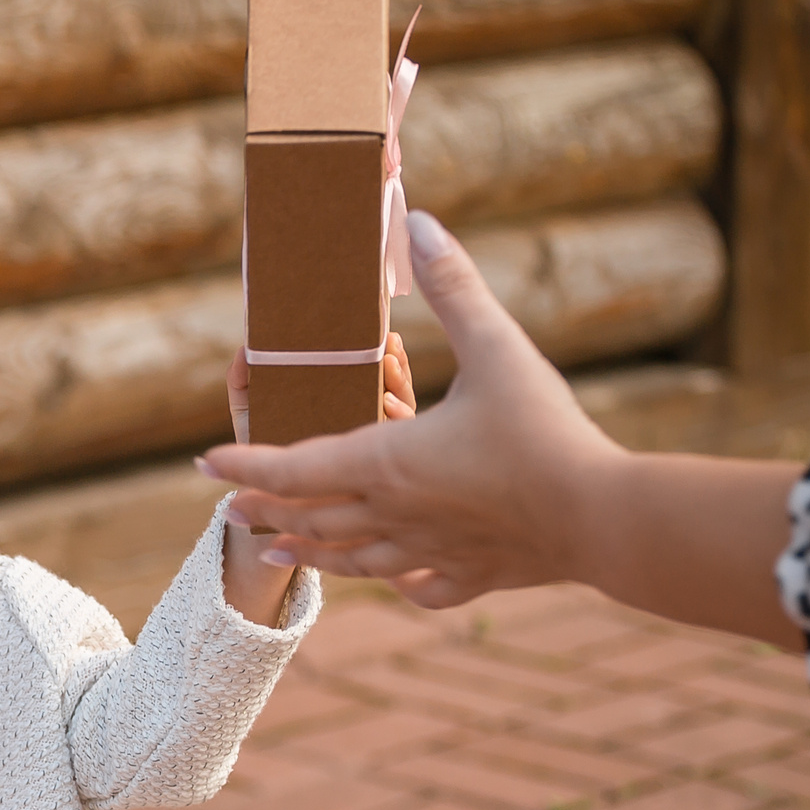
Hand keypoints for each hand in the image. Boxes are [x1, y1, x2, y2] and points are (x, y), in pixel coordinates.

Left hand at [206, 212, 623, 607]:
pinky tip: (398, 584)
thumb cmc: (547, 432)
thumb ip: (455, 287)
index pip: (294, 467)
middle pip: (312, 516)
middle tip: (228, 507)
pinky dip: (401, 585)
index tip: (206, 462)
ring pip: (354, 559)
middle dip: (265, 509)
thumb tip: (422, 221)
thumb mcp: (498, 346)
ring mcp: (433, 553)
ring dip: (311, 551)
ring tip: (279, 549)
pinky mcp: (475, 576)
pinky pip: (424, 588)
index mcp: (387, 463)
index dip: (245, 464)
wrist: (603, 518)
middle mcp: (396, 515)